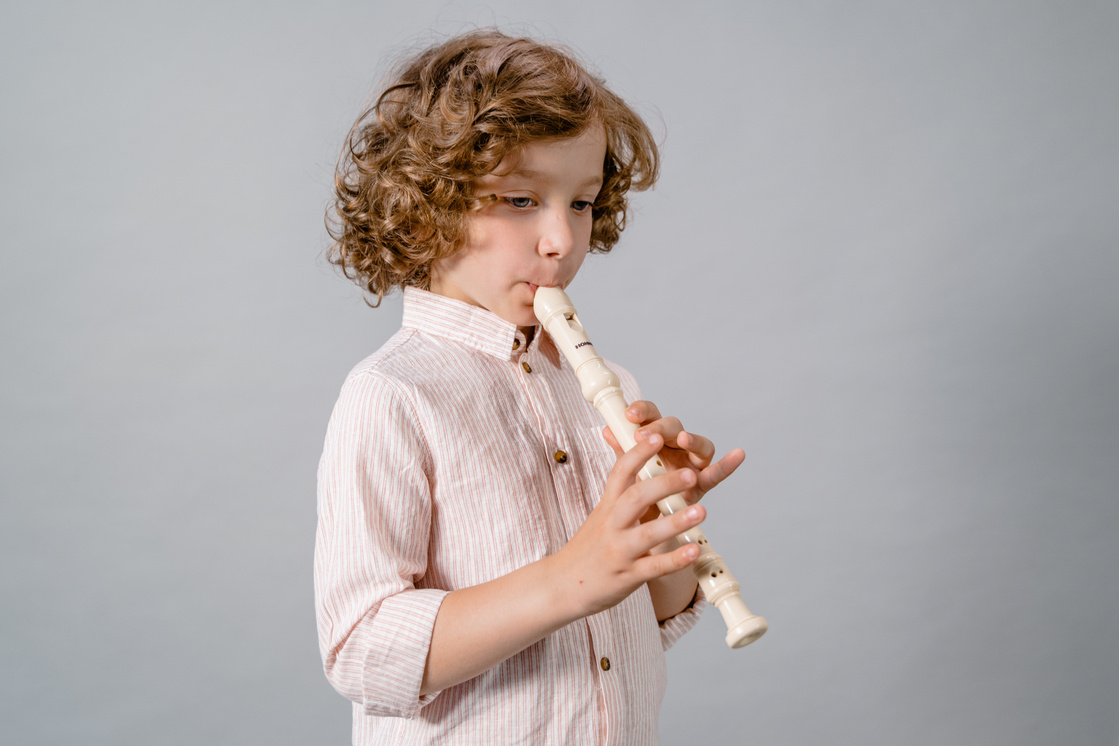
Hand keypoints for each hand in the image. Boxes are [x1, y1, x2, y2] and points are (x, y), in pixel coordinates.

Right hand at [552, 431, 707, 616]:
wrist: (561, 585)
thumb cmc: (587, 548)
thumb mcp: (600, 515)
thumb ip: (618, 491)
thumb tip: (623, 461)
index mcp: (607, 506)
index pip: (620, 472)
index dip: (638, 453)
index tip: (656, 436)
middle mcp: (612, 525)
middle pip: (636, 498)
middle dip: (665, 484)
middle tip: (690, 474)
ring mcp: (619, 551)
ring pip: (647, 533)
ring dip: (676, 521)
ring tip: (701, 511)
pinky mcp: (627, 576)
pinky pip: (654, 567)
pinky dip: (675, 559)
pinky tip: (693, 551)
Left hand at [602, 400, 744, 519]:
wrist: (643, 523)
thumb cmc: (637, 491)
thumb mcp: (627, 472)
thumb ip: (623, 451)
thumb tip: (607, 430)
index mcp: (653, 438)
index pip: (650, 416)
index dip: (642, 411)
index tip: (629, 414)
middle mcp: (675, 446)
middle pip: (672, 427)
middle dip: (658, 428)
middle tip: (643, 435)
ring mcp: (691, 462)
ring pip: (697, 444)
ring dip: (690, 439)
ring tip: (681, 439)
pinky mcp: (702, 482)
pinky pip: (716, 473)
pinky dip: (728, 464)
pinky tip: (738, 454)